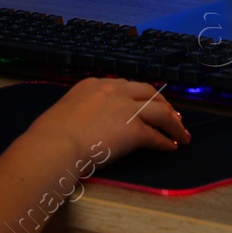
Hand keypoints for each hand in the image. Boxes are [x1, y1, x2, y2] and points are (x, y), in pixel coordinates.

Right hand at [23, 77, 188, 163]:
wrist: (54, 145)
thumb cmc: (50, 135)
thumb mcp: (65, 111)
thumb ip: (80, 111)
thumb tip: (84, 124)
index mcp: (93, 84)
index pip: (125, 86)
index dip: (139, 95)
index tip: (146, 103)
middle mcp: (113, 90)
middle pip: (148, 91)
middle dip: (162, 103)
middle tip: (172, 115)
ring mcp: (126, 108)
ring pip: (160, 111)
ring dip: (173, 123)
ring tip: (181, 134)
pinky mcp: (134, 129)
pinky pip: (156, 135)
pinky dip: (165, 141)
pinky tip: (170, 147)